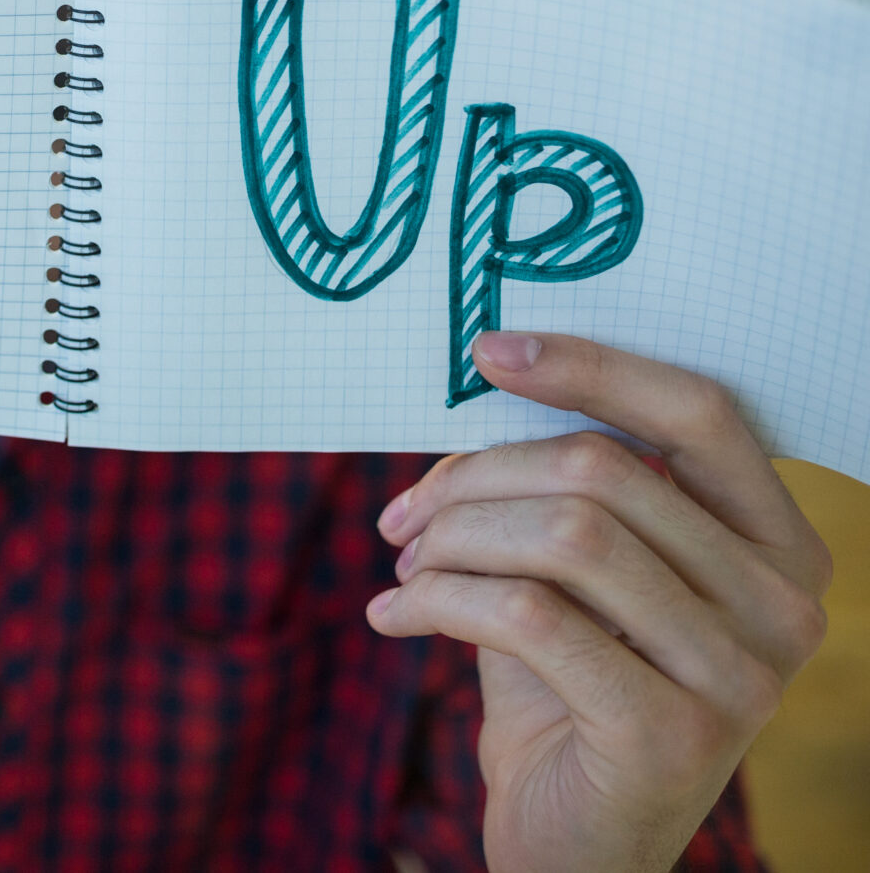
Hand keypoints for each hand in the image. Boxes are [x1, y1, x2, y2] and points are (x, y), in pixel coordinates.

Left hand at [369, 331, 831, 872]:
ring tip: (405, 566)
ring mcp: (739, 676)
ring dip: (453, 540)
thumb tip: (487, 381)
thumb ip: (562, 484)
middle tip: (404, 515)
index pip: (699, 415)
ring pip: (561, 537)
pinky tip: (393, 613)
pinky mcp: (669, 732)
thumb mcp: (574, 570)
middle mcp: (783, 606)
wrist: (575, 833)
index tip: (487, 351)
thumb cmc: (568, 679)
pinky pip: (524, 617)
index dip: (591, 368)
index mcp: (778, 544)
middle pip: (602, 472)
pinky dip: (434, 601)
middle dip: (474, 477)